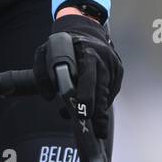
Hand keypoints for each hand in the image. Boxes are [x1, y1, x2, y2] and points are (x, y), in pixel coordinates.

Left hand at [33, 14, 122, 137]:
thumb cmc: (65, 44)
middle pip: (103, 93)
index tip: (84, 113)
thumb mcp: (46, 51)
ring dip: (97, 110)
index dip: (87, 97)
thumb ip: (42, 73)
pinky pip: (110, 93)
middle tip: (95, 132)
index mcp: (88, 54)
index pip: (90, 79)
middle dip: (99, 114)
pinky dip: (101, 101)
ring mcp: (114, 67)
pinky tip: (91, 104)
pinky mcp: (119, 72)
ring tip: (82, 116)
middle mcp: (104, 61)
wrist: (87, 29)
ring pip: (107, 96)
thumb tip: (49, 97)